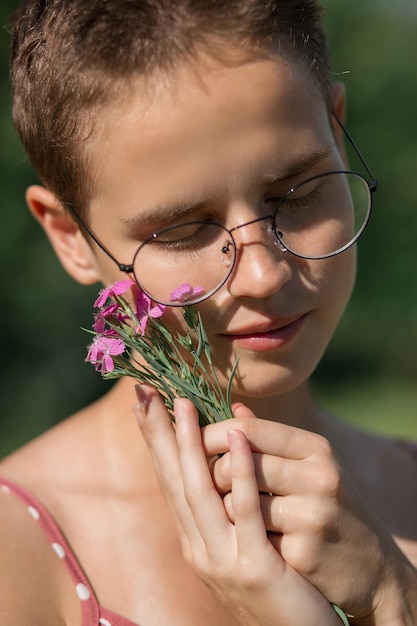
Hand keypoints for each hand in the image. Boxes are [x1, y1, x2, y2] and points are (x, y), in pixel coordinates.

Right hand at [134, 386, 340, 625]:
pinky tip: (238, 438)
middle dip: (158, 435)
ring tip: (182, 405)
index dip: (155, 440)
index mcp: (196, 539)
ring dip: (188, 445)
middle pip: (173, 481)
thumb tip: (234, 436)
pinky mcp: (253, 567)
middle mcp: (198, 548)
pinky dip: (240, 471)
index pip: (169, 480)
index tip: (143, 403)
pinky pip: (244, 510)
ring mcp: (221, 559)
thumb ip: (235, 492)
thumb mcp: (249, 536)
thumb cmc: (278, 583)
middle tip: (144, 393)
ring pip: (199, 492)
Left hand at [203, 403, 416, 623]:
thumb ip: (271, 438)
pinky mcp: (303, 551)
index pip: (251, 429)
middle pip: (239, 460)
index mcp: (315, 448)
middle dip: (212, 471)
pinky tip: (244, 538)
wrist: (371, 568)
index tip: (191, 439)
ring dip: (223, 507)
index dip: (213, 433)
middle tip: (206, 481)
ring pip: (238, 500)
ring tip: (224, 511)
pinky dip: (242, 536)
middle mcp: (318, 475)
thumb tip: (235, 408)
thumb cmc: (329, 507)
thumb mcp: (311, 466)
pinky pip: (249, 537)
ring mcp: (312, 514)